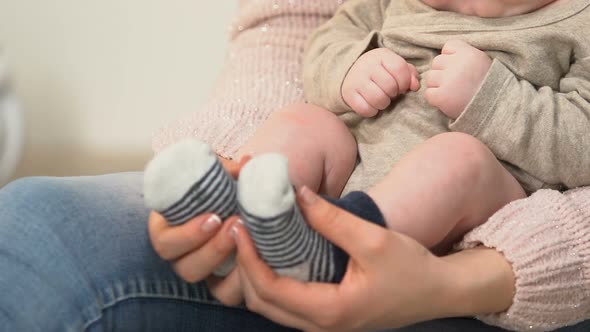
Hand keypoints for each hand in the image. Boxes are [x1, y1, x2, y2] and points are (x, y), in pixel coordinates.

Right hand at [148, 155, 249, 305]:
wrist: (238, 205)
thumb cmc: (217, 189)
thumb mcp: (217, 177)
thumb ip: (227, 171)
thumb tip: (247, 162)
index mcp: (168, 231)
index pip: (165, 243)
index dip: (187, 235)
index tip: (214, 217)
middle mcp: (183, 257)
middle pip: (187, 269)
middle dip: (213, 250)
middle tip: (236, 225)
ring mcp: (206, 273)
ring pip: (212, 289)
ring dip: (233, 267)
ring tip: (251, 242)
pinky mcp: (226, 284)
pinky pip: (234, 294)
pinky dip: (247, 281)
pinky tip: (262, 261)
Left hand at [232, 187, 515, 330]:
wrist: (439, 292)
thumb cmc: (412, 269)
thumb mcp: (374, 240)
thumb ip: (332, 219)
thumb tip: (297, 194)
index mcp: (329, 311)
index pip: (269, 288)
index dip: (248, 258)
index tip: (239, 227)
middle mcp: (321, 325)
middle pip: (261, 302)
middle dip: (243, 268)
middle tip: (238, 231)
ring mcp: (324, 325)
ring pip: (271, 307)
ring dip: (254, 276)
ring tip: (249, 240)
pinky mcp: (329, 316)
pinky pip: (286, 305)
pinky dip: (271, 282)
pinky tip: (272, 255)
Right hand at [342, 48, 419, 117]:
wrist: (350, 73)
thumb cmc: (379, 71)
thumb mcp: (393, 66)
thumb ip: (409, 73)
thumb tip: (415, 86)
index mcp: (381, 55)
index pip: (400, 69)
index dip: (405, 82)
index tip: (402, 87)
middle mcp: (367, 66)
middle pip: (390, 86)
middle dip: (394, 94)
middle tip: (390, 93)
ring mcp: (356, 80)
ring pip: (379, 99)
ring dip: (384, 103)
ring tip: (382, 99)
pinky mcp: (348, 94)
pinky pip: (366, 109)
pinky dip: (372, 111)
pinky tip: (372, 105)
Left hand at [425, 40, 491, 118]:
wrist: (494, 109)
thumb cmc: (486, 86)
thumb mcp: (481, 62)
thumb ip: (464, 54)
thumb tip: (444, 52)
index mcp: (469, 53)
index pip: (448, 46)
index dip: (451, 57)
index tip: (461, 69)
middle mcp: (458, 64)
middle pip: (436, 62)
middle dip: (443, 72)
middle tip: (456, 83)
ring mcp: (448, 80)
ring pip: (430, 77)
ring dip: (437, 85)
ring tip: (453, 92)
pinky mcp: (441, 96)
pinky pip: (428, 93)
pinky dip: (435, 98)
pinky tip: (448, 101)